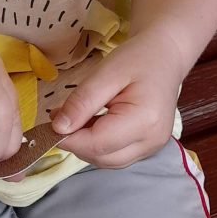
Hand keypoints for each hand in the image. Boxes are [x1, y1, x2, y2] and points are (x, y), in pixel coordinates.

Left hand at [50, 32, 183, 167]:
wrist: (165, 56)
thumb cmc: (138, 58)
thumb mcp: (106, 72)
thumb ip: (82, 101)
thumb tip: (59, 128)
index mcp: (145, 120)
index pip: (97, 144)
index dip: (69, 138)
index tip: (50, 122)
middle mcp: (152, 141)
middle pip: (102, 157)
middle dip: (76, 142)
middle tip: (62, 116)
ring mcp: (152, 147)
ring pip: (107, 161)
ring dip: (86, 145)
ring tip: (79, 117)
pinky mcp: (148, 148)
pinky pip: (115, 155)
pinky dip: (98, 145)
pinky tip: (93, 123)